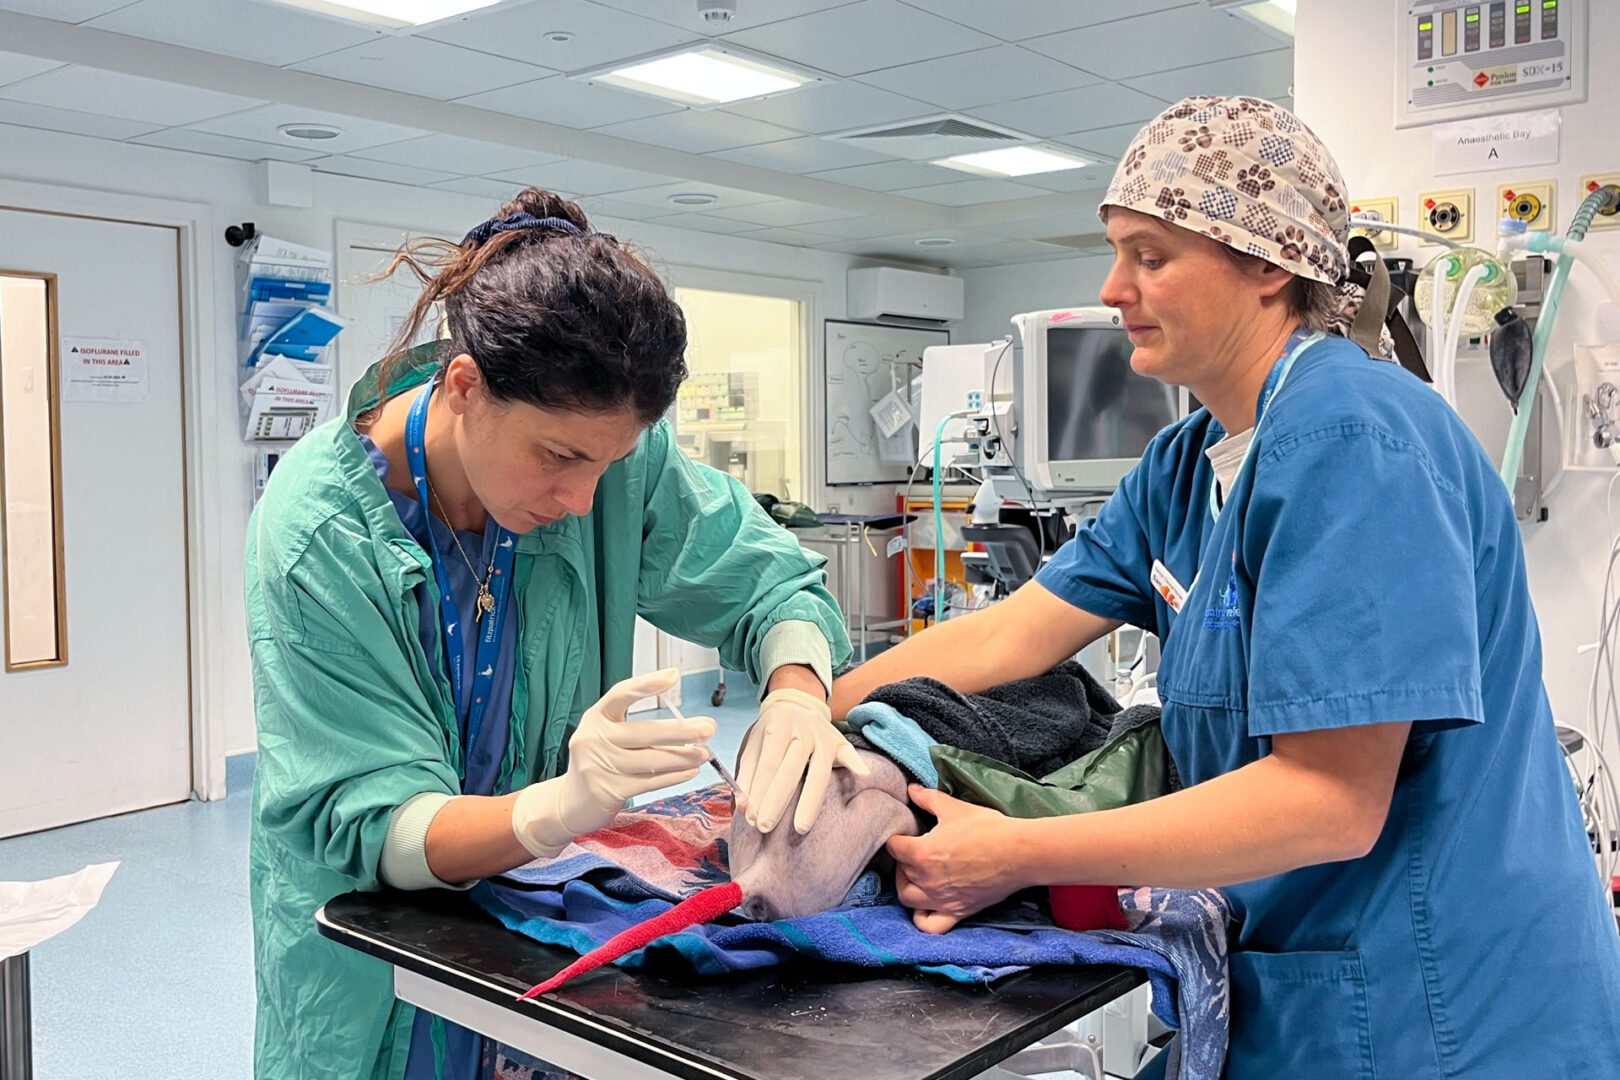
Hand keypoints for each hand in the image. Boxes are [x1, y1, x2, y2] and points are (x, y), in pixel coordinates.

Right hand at [511, 669, 713, 858]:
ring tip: (704, 753)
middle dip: (682, 730)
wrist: (571, 803)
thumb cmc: (599, 761)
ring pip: (653, 759)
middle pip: (645, 731)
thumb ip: (637, 728)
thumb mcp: (607, 736)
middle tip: (709, 727)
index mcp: (595, 718)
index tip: (674, 675)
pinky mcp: (610, 791)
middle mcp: (594, 739)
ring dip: (684, 756)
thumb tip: (689, 725)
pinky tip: (690, 771)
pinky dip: (675, 776)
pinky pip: (651, 781)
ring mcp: (599, 766)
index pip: (620, 694)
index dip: (647, 684)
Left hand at [735, 687, 869, 834]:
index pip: (767, 763)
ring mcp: (823, 736)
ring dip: (810, 800)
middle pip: (790, 769)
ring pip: (819, 771)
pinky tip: (863, 776)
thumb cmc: (772, 732)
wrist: (795, 703)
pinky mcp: (839, 742)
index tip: (751, 818)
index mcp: (777, 726)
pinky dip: (857, 764)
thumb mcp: (754, 744)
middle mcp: (802, 730)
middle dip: (776, 800)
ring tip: (801, 828)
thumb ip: (748, 774)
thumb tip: (743, 808)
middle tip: (764, 826)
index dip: (758, 792)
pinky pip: (850, 754)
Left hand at [886, 786, 1023, 933]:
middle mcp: (927, 880)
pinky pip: (929, 924)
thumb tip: (911, 789)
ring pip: (907, 899)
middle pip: (899, 872)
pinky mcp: (957, 912)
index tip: (907, 833)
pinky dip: (922, 918)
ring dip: (907, 886)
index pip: (893, 847)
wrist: (1019, 853)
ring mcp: (941, 899)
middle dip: (903, 860)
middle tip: (915, 849)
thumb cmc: (987, 828)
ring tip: (918, 875)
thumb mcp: (954, 808)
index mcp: (922, 853)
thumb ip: (928, 799)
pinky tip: (928, 904)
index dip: (897, 837)